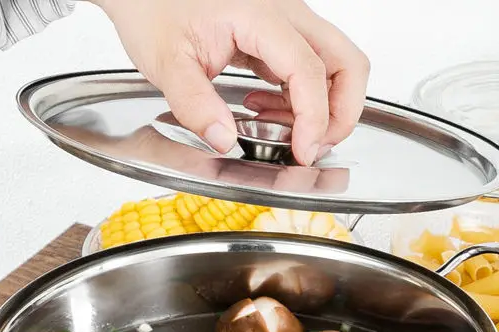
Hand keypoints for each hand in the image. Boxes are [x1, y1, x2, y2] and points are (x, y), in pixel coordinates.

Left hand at [94, 0, 369, 165]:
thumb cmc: (153, 7)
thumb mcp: (167, 63)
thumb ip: (195, 105)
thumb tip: (224, 140)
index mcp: (260, 14)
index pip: (308, 70)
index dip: (314, 117)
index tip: (302, 151)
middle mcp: (284, 12)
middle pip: (346, 62)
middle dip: (342, 112)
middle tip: (314, 147)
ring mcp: (285, 22)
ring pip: (335, 65)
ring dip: (324, 108)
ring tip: (285, 134)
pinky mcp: (277, 34)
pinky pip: (310, 68)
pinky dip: (301, 99)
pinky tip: (267, 111)